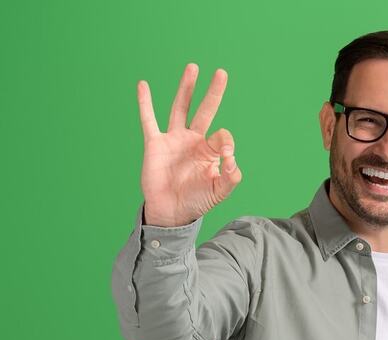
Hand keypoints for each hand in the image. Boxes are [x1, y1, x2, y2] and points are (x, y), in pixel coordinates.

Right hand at [137, 63, 241, 226]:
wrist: (171, 212)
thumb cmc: (196, 202)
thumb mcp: (219, 191)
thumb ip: (231, 177)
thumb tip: (232, 158)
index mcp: (210, 151)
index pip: (222, 135)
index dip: (226, 141)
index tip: (227, 155)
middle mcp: (193, 140)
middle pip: (205, 110)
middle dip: (213, 92)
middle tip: (221, 72)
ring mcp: (174, 140)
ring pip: (180, 108)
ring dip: (186, 88)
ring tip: (193, 67)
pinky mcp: (155, 144)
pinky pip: (148, 119)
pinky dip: (145, 103)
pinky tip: (143, 85)